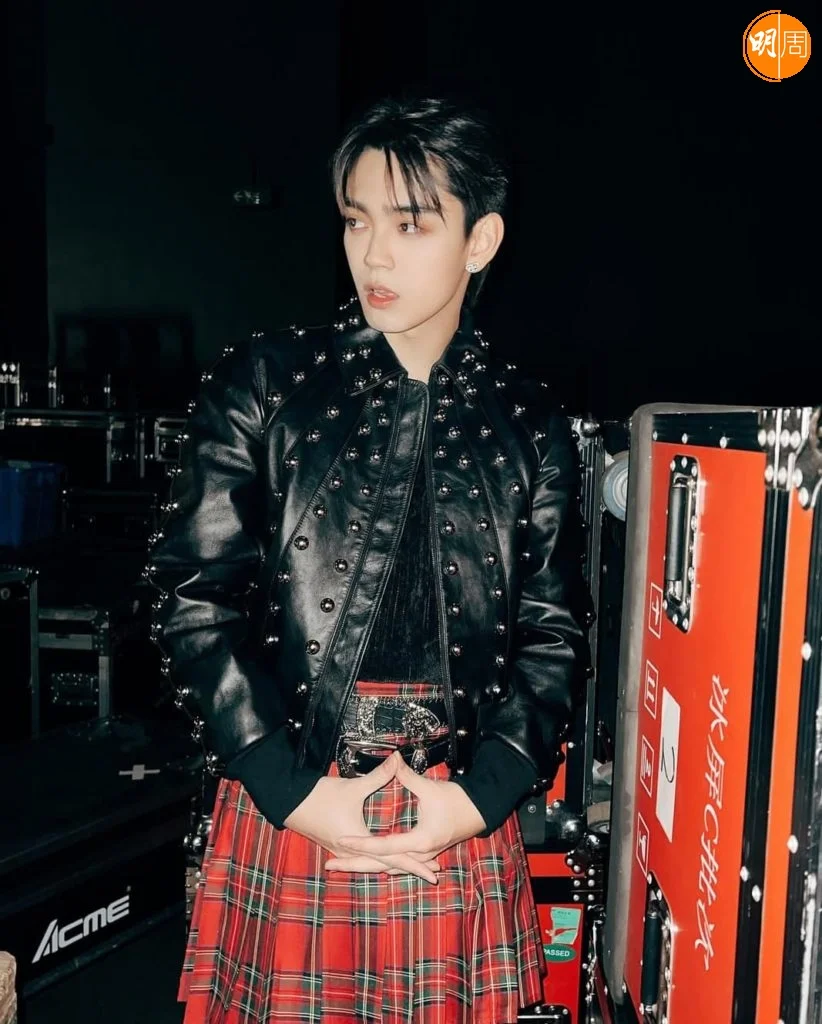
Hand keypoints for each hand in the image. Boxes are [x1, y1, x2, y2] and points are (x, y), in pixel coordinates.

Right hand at [283, 751, 441, 882]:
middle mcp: (353, 852)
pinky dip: (380, 861)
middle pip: (387, 866)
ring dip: (396, 865)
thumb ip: (379, 775)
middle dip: (411, 868)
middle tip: (434, 872)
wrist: (292, 803)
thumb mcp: (353, 787)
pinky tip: (387, 860)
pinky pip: (365, 859)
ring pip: (376, 864)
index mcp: (359, 842)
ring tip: (417, 867)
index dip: (415, 864)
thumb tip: (398, 757)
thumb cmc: (321, 797)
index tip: (433, 870)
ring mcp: (344, 852)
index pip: (394, 857)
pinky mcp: (339, 847)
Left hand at [325, 754, 486, 871]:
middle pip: (380, 864)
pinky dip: (381, 864)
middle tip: (329, 865)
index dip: (361, 842)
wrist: (479, 811)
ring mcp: (421, 857)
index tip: (341, 839)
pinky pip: (397, 863)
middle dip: (354, 865)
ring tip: (341, 866)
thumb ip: (408, 777)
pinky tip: (369, 864)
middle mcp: (419, 854)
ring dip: (365, 866)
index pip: (383, 845)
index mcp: (420, 841)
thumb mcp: (430, 788)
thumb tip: (393, 760)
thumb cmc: (457, 800)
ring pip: (388, 867)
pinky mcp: (422, 854)